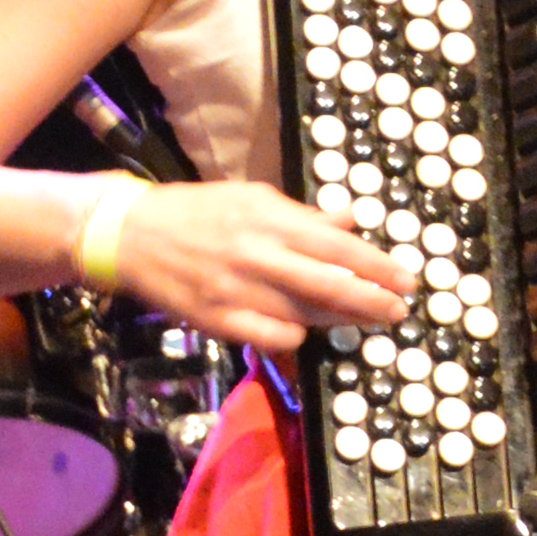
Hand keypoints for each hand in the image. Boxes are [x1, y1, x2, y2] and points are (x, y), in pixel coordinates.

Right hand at [101, 175, 419, 350]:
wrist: (131, 235)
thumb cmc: (196, 211)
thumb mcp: (250, 197)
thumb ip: (302, 214)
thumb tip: (350, 220)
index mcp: (267, 218)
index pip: (337, 245)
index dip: (377, 266)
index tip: (406, 278)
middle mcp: (256, 255)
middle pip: (330, 286)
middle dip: (373, 301)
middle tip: (399, 310)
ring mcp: (237, 292)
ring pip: (306, 316)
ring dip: (342, 321)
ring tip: (365, 320)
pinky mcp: (219, 321)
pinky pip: (273, 338)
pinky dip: (296, 337)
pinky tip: (303, 330)